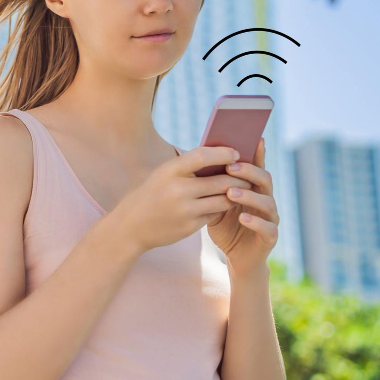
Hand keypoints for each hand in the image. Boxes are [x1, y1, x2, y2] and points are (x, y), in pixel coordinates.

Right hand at [114, 145, 252, 254]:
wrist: (131, 226)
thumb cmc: (151, 194)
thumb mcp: (163, 174)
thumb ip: (187, 166)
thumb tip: (221, 155)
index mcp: (169, 171)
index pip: (203, 156)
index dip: (223, 153)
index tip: (236, 153)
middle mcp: (178, 190)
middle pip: (220, 181)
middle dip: (239, 178)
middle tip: (248, 175)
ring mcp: (184, 210)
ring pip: (223, 199)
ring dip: (234, 194)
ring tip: (241, 189)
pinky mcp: (189, 226)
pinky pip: (215, 214)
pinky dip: (221, 208)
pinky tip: (223, 204)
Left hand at [204, 137, 278, 274]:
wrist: (235, 257)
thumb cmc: (224, 227)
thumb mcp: (215, 204)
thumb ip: (213, 187)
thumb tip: (198, 163)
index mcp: (253, 189)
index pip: (257, 167)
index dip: (258, 153)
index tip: (254, 138)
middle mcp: (265, 200)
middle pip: (264, 180)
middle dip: (249, 172)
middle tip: (231, 167)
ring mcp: (270, 219)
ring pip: (267, 202)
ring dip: (249, 196)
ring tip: (230, 193)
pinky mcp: (270, 237)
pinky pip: (268, 228)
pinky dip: (255, 222)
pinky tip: (242, 218)